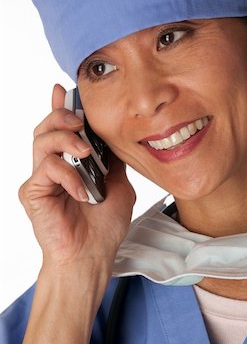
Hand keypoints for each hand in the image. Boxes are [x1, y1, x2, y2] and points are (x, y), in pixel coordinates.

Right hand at [19, 84, 135, 269]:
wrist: (94, 253)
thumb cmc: (104, 224)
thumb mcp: (117, 183)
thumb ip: (111, 159)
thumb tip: (112, 135)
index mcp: (72, 162)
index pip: (62, 129)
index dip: (61, 107)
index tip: (66, 90)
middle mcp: (54, 167)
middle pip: (46, 127)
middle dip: (62, 116)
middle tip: (80, 121)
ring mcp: (42, 178)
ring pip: (41, 140)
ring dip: (65, 139)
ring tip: (85, 152)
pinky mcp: (33, 191)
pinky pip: (46, 168)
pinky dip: (68, 175)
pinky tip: (82, 192)